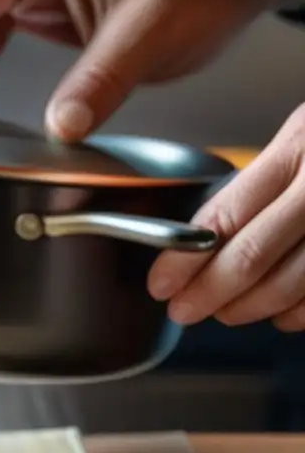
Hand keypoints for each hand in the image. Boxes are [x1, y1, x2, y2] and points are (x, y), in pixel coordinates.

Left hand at [147, 104, 304, 332]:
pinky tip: (281, 314)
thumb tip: (201, 240)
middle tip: (184, 311)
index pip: (225, 215)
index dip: (185, 258)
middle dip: (210, 291)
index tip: (161, 283)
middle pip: (255, 254)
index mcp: (300, 145)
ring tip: (226, 313)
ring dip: (251, 306)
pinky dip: (299, 312)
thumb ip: (261, 182)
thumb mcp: (302, 137)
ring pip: (294, 280)